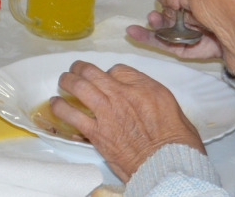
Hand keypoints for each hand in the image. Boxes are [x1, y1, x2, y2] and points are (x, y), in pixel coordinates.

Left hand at [53, 60, 205, 180]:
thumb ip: (151, 94)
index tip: (106, 79)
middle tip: (75, 70)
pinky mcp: (97, 133)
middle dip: (80, 68)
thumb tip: (139, 92)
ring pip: (78, 86)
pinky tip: (56, 104)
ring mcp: (106, 112)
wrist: (169, 166)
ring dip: (67, 81)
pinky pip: (71, 114)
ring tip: (63, 82)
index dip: (109, 73)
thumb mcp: (173, 108)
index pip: (117, 69)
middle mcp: (122, 95)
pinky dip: (60, 107)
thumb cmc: (178, 142)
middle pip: (91, 71)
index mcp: (144, 87)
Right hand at [125, 0, 223, 60]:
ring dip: (155, 20)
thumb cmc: (225, 8)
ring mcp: (177, 30)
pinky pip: (159, 42)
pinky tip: (132, 31)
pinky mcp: (179, 47)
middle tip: (176, 6)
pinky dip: (144, 36)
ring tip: (155, 18)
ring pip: (160, 23)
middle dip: (167, 3)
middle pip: (163, 5)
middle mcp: (178, 13)